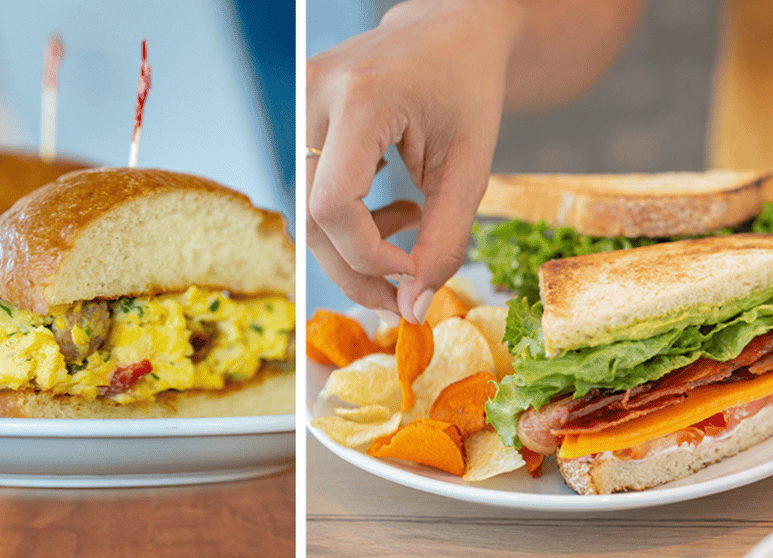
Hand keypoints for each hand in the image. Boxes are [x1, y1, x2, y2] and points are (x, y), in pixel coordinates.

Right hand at [306, 0, 524, 322]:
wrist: (453, 31)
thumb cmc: (468, 91)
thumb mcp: (471, 169)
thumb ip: (445, 241)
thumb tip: (413, 309)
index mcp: (360, 99)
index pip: (333, 207)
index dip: (369, 258)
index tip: (413, 276)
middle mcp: (314, 94)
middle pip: (310, 216)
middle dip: (356, 269)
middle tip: (402, 295)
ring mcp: (299, 100)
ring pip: (306, 210)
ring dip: (356, 245)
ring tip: (412, 226)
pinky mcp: (299, 113)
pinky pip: (311, 189)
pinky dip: (351, 220)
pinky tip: (396, 208)